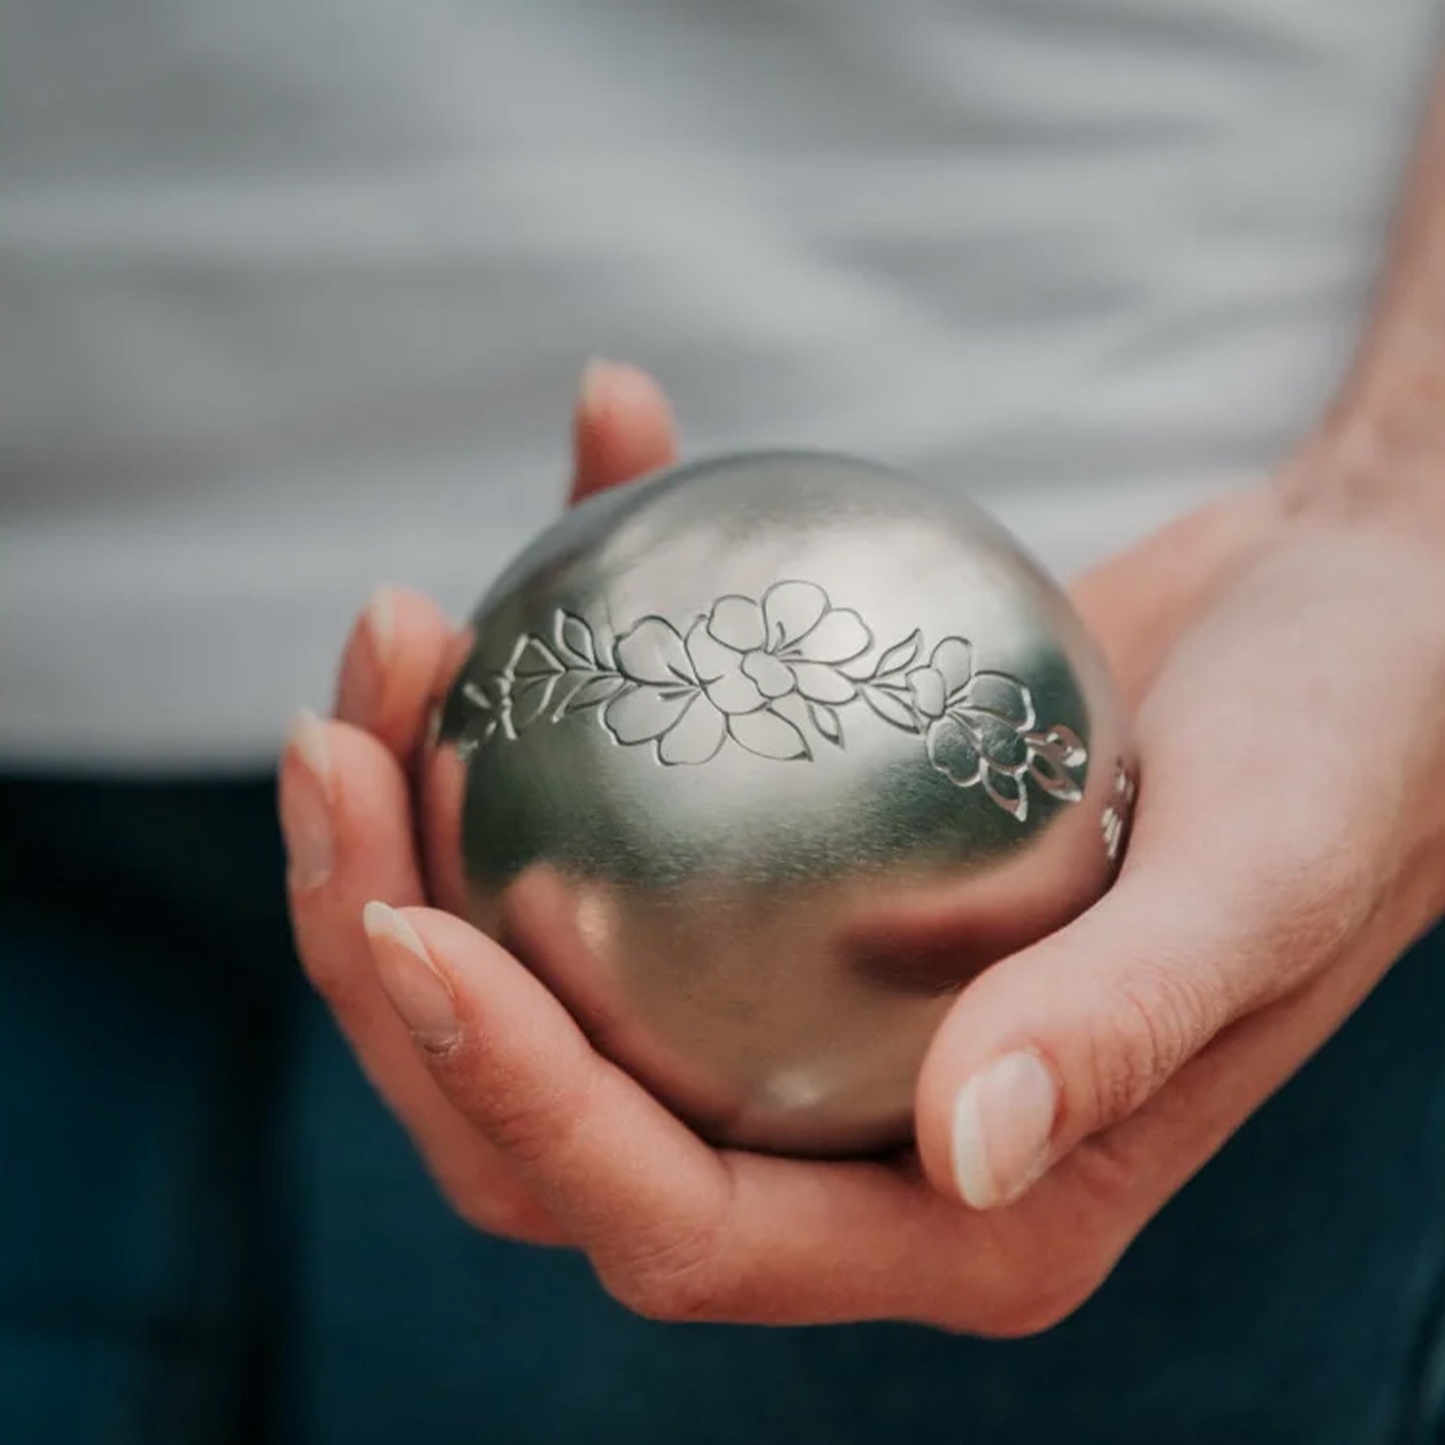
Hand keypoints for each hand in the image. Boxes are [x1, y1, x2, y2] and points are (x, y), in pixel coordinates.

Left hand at [281, 364, 1444, 1332]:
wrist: (1355, 618)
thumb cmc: (1353, 752)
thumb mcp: (1268, 870)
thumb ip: (1121, 1020)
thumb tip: (961, 1157)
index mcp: (954, 1204)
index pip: (679, 1220)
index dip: (522, 1104)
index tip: (410, 927)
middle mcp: (846, 1121)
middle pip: (544, 1105)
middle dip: (388, 961)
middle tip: (339, 740)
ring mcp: (799, 991)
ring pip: (535, 953)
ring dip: (418, 805)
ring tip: (400, 625)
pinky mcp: (781, 852)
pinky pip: (626, 780)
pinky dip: (574, 636)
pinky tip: (591, 462)